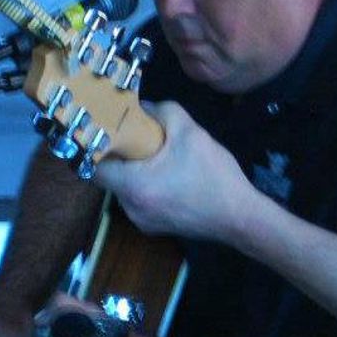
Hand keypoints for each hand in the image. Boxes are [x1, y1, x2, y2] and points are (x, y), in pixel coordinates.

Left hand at [95, 101, 253, 241]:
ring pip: (126, 190)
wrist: (241, 217)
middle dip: (123, 158)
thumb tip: (144, 107)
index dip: (98, 146)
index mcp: (133, 186)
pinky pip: (142, 202)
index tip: (109, 131)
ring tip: (160, 159)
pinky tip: (171, 178)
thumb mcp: (190, 132)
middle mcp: (131, 208)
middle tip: (140, 140)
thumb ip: (162, 111)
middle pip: (111, 178)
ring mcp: (143, 222)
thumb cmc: (214, 175)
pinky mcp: (156, 228)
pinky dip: (149, 188)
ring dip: (136, 173)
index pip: (95, 166)